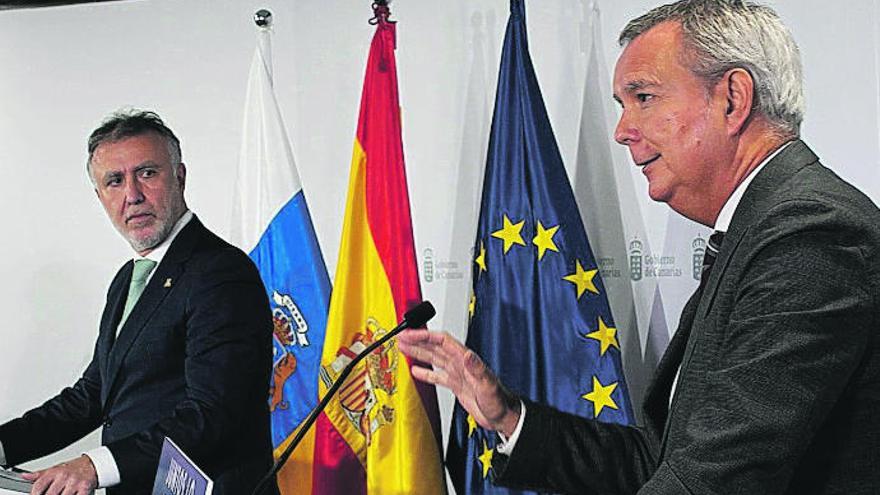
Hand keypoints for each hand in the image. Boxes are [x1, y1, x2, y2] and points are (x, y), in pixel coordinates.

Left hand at [22, 455, 97, 494]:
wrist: (92, 465)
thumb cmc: (73, 468)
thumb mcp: (55, 469)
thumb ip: (40, 475)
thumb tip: (25, 476)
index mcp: (55, 472)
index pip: (38, 486)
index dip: (34, 494)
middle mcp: (64, 476)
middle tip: (53, 494)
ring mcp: (74, 483)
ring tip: (61, 494)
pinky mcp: (84, 488)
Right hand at [398, 329, 520, 435]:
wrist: (502, 416)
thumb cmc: (499, 401)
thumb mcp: (488, 385)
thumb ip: (477, 369)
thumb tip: (468, 354)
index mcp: (466, 360)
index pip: (442, 341)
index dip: (425, 336)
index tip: (410, 334)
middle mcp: (460, 364)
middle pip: (435, 347)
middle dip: (417, 341)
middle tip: (401, 337)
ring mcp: (457, 374)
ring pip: (434, 359)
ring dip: (418, 353)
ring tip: (403, 348)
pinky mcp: (456, 385)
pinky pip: (437, 375)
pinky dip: (426, 372)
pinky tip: (416, 371)